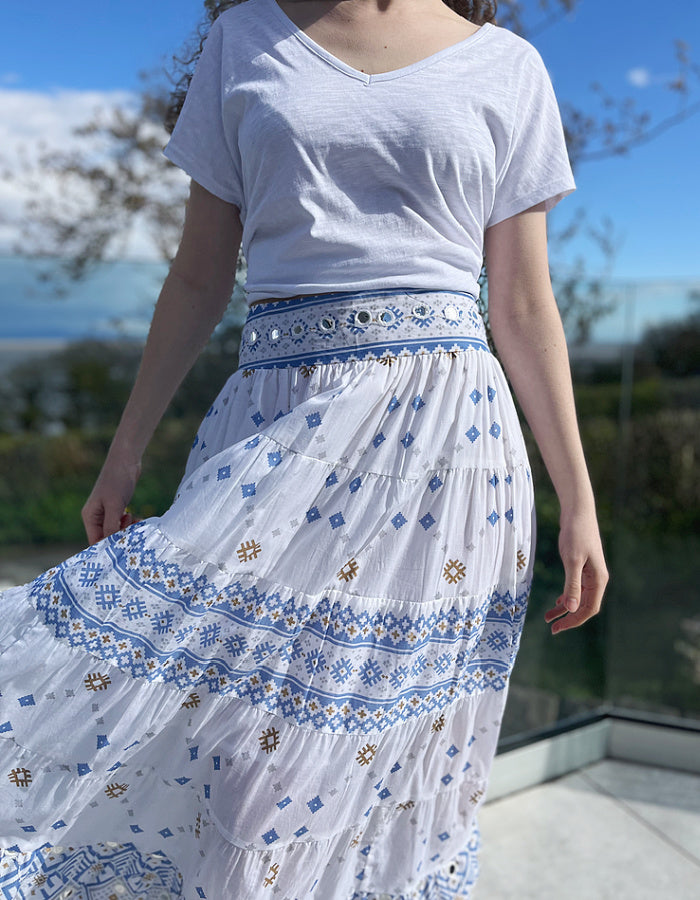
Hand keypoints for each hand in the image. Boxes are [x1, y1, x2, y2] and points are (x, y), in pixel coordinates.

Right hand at [81, 455, 141, 545]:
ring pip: (116, 531)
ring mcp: (106, 512)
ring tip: (137, 521)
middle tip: (132, 530)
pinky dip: (131, 524)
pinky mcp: (117, 508)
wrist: (126, 461)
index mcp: (89, 516)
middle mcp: (96, 516)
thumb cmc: (117, 481)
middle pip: (106, 538)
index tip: (123, 549)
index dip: (108, 548)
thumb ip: (112, 526)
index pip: (95, 541)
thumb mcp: (115, 505)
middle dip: (120, 537)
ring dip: (127, 531)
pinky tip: (139, 518)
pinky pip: (123, 523)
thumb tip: (112, 545)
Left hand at [544, 509, 608, 634]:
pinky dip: (567, 596)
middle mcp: (597, 579)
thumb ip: (572, 585)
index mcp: (598, 580)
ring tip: (548, 617)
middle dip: (568, 618)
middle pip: (584, 606)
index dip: (573, 621)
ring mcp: (590, 573)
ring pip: (579, 597)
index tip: (557, 628)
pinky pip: (576, 587)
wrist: (578, 512)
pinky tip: (558, 601)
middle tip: (551, 628)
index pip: (588, 609)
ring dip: (565, 608)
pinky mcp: (583, 566)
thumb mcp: (572, 560)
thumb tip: (571, 609)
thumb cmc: (576, 534)